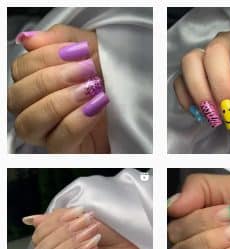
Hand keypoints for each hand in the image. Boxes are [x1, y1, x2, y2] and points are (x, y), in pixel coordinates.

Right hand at [8, 25, 109, 152]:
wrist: (139, 113)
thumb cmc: (109, 80)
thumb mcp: (90, 51)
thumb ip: (61, 40)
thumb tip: (30, 39)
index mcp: (34, 85)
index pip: (19, 71)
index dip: (43, 57)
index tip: (76, 51)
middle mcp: (34, 112)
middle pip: (17, 97)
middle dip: (51, 79)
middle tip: (85, 68)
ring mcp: (48, 136)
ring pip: (30, 122)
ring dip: (60, 101)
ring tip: (90, 87)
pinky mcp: (67, 154)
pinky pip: (60, 141)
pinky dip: (76, 120)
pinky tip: (95, 106)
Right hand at [23, 207, 139, 248]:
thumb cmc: (121, 235)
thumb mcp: (92, 219)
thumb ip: (64, 218)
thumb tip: (34, 219)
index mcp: (61, 241)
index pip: (40, 235)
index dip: (54, 222)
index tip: (79, 212)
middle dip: (63, 234)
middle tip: (87, 225)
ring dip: (68, 247)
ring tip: (91, 237)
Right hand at [173, 26, 229, 128]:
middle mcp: (223, 43)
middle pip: (214, 55)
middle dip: (222, 88)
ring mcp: (204, 57)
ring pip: (191, 63)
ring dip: (201, 93)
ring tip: (215, 117)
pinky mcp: (191, 75)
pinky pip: (180, 81)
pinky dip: (187, 99)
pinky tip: (202, 115)